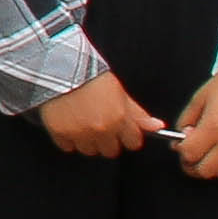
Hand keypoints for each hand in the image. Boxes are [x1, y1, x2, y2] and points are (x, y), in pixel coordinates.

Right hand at [38, 71, 160, 158]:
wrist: (60, 67)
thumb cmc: (90, 75)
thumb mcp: (119, 91)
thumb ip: (137, 113)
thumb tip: (157, 127)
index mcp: (119, 118)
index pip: (133, 143)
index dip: (128, 136)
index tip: (123, 131)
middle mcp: (101, 129)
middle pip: (111, 151)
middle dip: (108, 141)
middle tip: (101, 125)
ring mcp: (80, 133)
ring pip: (90, 151)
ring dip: (88, 141)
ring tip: (83, 124)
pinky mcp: (60, 133)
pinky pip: (68, 146)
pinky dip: (68, 139)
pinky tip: (69, 124)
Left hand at [171, 73, 217, 180]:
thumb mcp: (202, 96)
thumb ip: (188, 117)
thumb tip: (182, 135)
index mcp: (214, 127)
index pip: (190, 153)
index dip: (180, 151)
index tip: (180, 145)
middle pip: (205, 170)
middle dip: (192, 166)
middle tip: (191, 158)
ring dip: (213, 168)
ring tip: (209, 157)